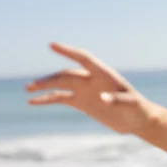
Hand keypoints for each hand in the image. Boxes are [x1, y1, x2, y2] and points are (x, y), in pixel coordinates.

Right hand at [26, 43, 154, 133]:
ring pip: (61, 84)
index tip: (52, 45)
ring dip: (45, 86)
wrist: (138, 121)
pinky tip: (33, 101)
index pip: (85, 58)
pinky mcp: (82, 102)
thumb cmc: (138, 109)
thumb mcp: (131, 105)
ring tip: (28, 90)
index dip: (69, 52)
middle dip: (50, 79)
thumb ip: (118, 100)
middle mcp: (92, 79)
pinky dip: (47, 99)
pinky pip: (61, 98)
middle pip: (67, 75)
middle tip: (33, 85)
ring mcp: (85, 90)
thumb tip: (102, 99)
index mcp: (105, 74)